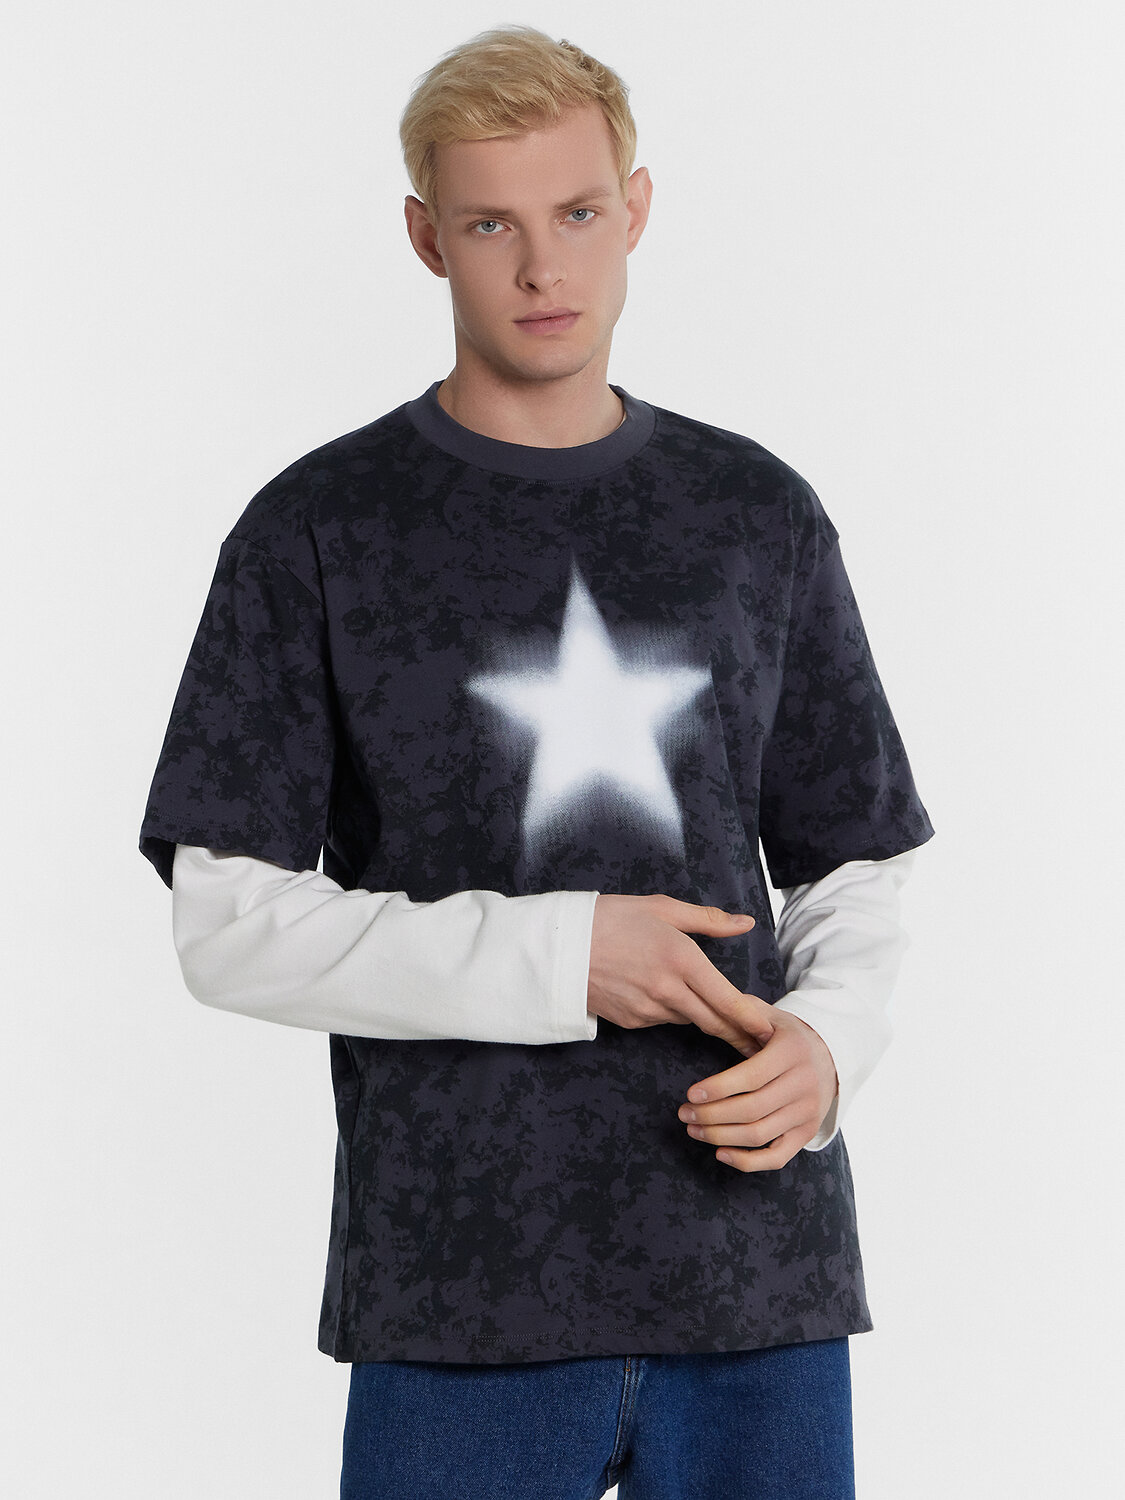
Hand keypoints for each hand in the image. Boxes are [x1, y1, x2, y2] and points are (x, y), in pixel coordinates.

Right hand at [588, 894, 775, 1056]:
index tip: (773, 1031)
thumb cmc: (611, 918)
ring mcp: (648, 1010)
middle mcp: (668, 990)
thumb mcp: (662, 909)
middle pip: (714, 1021)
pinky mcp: (631, 1022)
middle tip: (762, 1042)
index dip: (753, 1019)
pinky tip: (665, 996)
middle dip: (740, 1034)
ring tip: (718, 1013)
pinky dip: (672, 1012)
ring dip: (703, 1017)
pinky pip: (663, 1021)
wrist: (558, 945)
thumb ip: (708, 920)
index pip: (727, 999)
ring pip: (689, 1019)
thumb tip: (745, 923)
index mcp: (681, 959)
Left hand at [678, 1010, 838, 1171]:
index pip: (752, 1076)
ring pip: (759, 1135)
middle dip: (711, 1115)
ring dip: (720, 1136)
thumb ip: (742, 1010)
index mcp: (792, 1052)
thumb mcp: (770, 1015)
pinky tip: (720, 1153)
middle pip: (752, 1110)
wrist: (831, 1056)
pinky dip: (747, 1162)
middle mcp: (804, 1085)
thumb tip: (710, 1006)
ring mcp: (807, 1113)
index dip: (719, 1087)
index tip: (691, 1093)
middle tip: (684, 1114)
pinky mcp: (806, 1134)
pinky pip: (776, 1158)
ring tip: (693, 1129)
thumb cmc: (788, 1035)